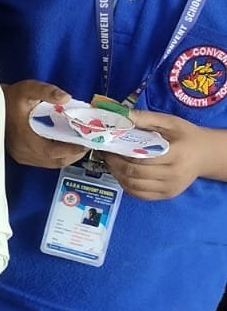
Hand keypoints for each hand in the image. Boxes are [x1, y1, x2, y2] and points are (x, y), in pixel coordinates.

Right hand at [2, 80, 83, 168]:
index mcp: (26, 139)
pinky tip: (63, 144)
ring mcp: (22, 156)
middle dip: (75, 153)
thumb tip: (67, 98)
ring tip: (78, 143)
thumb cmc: (10, 98)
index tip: (88, 142)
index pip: (55, 151)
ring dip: (67, 155)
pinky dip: (57, 155)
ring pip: (52, 163)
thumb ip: (47, 92)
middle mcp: (24, 152)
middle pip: (57, 160)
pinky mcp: (21, 156)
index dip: (73, 149)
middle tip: (88, 142)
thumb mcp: (28, 89)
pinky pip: (44, 161)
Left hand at [105, 110, 225, 200]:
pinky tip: (121, 173)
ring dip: (117, 174)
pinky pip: (139, 194)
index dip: (119, 152)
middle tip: (105, 153)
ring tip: (110, 162)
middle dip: (114, 163)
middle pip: (134, 173)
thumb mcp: (169, 122)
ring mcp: (170, 188)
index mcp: (177, 155)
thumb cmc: (186, 136)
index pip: (140, 158)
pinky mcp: (166, 195)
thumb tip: (120, 115)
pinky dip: (125, 185)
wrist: (205, 154)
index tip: (107, 145)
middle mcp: (174, 175)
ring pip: (133, 186)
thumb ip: (145, 118)